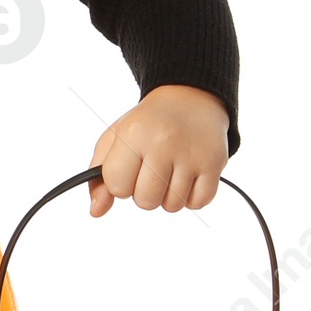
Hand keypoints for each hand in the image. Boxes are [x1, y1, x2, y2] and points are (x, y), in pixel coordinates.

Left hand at [88, 85, 229, 218]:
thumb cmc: (147, 124)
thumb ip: (98, 177)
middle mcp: (163, 142)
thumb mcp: (115, 140)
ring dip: (168, 195)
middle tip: (151, 170)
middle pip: (145, 201)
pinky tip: (188, 176)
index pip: (118, 187)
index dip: (120, 183)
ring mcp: (191, 154)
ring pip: (172, 205)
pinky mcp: (213, 163)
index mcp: (134, 134)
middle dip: (144, 192)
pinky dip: (191, 197)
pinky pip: (198, 203)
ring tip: (170, 170)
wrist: (190, 99)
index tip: (129, 169)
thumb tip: (96, 211)